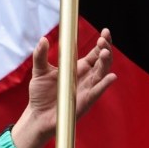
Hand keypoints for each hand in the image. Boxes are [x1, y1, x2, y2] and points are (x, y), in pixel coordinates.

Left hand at [10, 30, 117, 147]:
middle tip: (103, 40)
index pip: (95, 53)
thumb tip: (43, 39)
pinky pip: (97, 92)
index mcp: (78, 68)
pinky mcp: (85, 101)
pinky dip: (105, 85)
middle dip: (105, 49)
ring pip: (102, 74)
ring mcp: (87, 89)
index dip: (102, 43)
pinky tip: (111, 77)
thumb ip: (40, 55)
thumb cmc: (40, 94)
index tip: (105, 32)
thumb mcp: (39, 71)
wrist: (37, 115)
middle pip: (102, 61)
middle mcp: (86, 78)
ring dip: (105, 63)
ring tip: (105, 52)